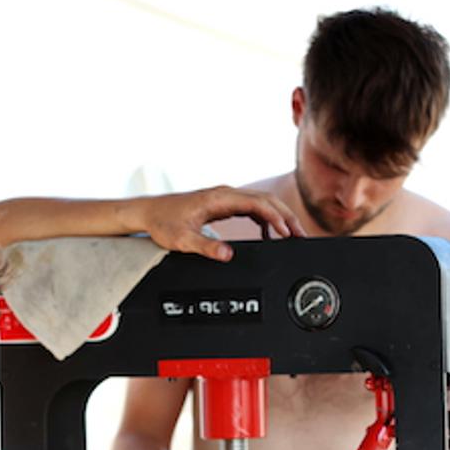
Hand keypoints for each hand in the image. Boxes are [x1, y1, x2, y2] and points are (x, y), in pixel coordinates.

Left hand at [132, 186, 304, 261]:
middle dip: (286, 216)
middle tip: (300, 235)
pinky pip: (251, 209)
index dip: (276, 216)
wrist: (148, 212)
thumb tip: (227, 254)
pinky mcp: (223, 205)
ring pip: (261, 203)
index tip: (287, 231)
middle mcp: (225, 195)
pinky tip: (269, 233)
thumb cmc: (163, 222)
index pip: (257, 203)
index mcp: (219, 199)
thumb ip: (206, 247)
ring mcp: (225, 198)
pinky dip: (265, 219)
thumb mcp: (183, 239)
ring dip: (278, 217)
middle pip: (265, 201)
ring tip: (292, 235)